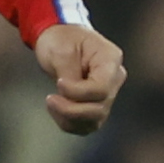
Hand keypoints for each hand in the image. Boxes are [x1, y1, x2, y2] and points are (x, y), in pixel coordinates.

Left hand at [35, 21, 125, 135]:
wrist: (60, 38)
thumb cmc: (62, 39)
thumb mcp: (62, 51)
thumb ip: (69, 75)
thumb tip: (71, 97)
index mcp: (110, 60)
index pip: (101, 89)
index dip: (78, 93)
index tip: (58, 83)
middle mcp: (114, 79)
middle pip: (99, 108)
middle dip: (71, 109)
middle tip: (50, 99)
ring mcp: (107, 94)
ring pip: (94, 121)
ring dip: (69, 119)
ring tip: (51, 103)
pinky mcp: (95, 105)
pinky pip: (86, 124)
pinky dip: (69, 123)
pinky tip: (56, 110)